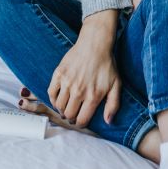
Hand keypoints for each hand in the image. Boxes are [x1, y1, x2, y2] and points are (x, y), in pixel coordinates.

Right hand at [48, 9, 120, 125]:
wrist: (95, 44)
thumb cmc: (107, 65)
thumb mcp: (116, 85)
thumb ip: (113, 105)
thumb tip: (108, 122)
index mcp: (93, 96)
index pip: (82, 120)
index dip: (81, 124)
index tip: (80, 121)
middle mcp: (79, 91)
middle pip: (69, 115)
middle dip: (71, 118)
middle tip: (74, 114)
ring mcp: (67, 83)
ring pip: (59, 106)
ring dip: (62, 110)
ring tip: (67, 107)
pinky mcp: (59, 74)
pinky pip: (51, 93)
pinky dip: (53, 99)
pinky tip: (59, 99)